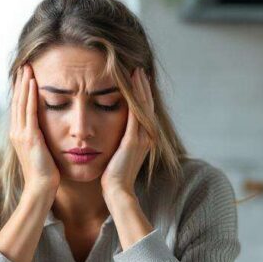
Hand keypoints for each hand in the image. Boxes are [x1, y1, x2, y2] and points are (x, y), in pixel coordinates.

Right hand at [10, 64, 60, 195]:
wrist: (41, 188)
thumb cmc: (46, 174)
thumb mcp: (42, 151)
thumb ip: (41, 139)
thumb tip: (47, 130)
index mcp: (18, 135)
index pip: (19, 107)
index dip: (22, 90)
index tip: (26, 75)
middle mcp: (16, 132)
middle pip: (17, 101)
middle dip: (21, 82)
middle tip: (25, 65)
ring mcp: (21, 134)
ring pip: (21, 103)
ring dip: (24, 84)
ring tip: (28, 68)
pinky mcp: (29, 137)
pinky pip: (29, 111)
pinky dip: (30, 96)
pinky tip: (33, 83)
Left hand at [101, 68, 154, 200]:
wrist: (117, 191)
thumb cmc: (114, 175)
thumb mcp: (120, 153)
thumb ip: (122, 141)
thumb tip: (115, 132)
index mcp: (145, 138)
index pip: (145, 111)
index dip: (143, 95)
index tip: (138, 79)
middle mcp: (148, 136)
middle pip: (147, 105)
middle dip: (143, 87)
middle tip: (139, 70)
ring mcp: (142, 138)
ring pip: (143, 107)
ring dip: (140, 88)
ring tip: (136, 72)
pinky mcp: (133, 140)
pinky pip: (135, 114)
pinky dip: (134, 99)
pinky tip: (130, 86)